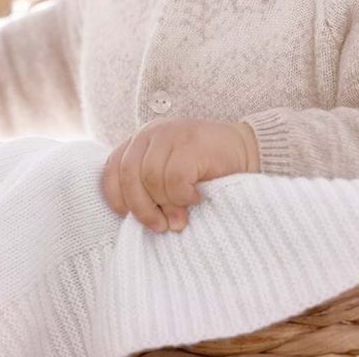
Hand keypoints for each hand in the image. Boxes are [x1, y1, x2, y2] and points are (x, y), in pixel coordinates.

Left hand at [101, 117, 259, 233]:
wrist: (245, 151)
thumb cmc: (204, 170)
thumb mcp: (168, 175)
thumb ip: (148, 187)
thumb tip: (132, 221)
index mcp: (140, 140)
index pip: (112, 169)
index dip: (117, 197)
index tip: (130, 218)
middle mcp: (151, 132)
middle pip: (129, 175)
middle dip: (142, 208)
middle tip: (160, 227)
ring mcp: (171, 133)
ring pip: (151, 178)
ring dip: (166, 205)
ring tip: (181, 216)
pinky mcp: (191, 142)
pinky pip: (174, 178)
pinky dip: (183, 196)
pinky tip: (196, 198)